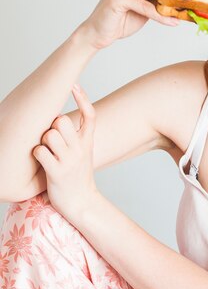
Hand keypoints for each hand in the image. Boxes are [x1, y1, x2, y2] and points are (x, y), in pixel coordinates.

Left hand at [32, 84, 99, 223]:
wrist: (81, 203)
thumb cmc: (77, 176)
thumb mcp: (83, 153)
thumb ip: (75, 136)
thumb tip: (58, 119)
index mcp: (87, 142)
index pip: (90, 116)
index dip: (82, 98)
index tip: (74, 85)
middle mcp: (80, 149)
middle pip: (62, 121)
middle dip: (52, 126)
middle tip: (52, 139)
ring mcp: (69, 161)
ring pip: (49, 135)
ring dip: (42, 141)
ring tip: (46, 152)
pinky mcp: (57, 173)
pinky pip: (40, 152)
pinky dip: (37, 155)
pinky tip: (41, 162)